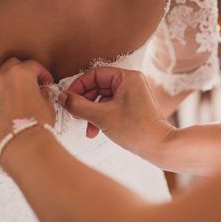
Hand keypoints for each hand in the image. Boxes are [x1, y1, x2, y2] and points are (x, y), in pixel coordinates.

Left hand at [0, 58, 55, 155]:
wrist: (22, 147)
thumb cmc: (36, 126)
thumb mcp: (48, 106)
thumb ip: (43, 94)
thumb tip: (42, 93)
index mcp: (20, 75)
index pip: (32, 65)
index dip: (41, 73)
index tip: (45, 82)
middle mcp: (1, 81)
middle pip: (10, 67)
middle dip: (20, 74)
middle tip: (29, 86)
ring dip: (7, 93)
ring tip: (17, 108)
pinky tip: (6, 120)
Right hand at [59, 67, 174, 159]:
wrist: (159, 147)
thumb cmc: (136, 130)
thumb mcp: (101, 117)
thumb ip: (78, 105)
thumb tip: (62, 97)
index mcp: (127, 77)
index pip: (95, 74)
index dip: (78, 86)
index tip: (67, 99)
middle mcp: (131, 81)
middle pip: (98, 86)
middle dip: (85, 102)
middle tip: (75, 114)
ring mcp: (133, 94)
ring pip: (103, 98)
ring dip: (91, 112)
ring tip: (87, 128)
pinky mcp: (133, 106)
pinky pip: (111, 106)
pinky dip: (101, 116)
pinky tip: (95, 131)